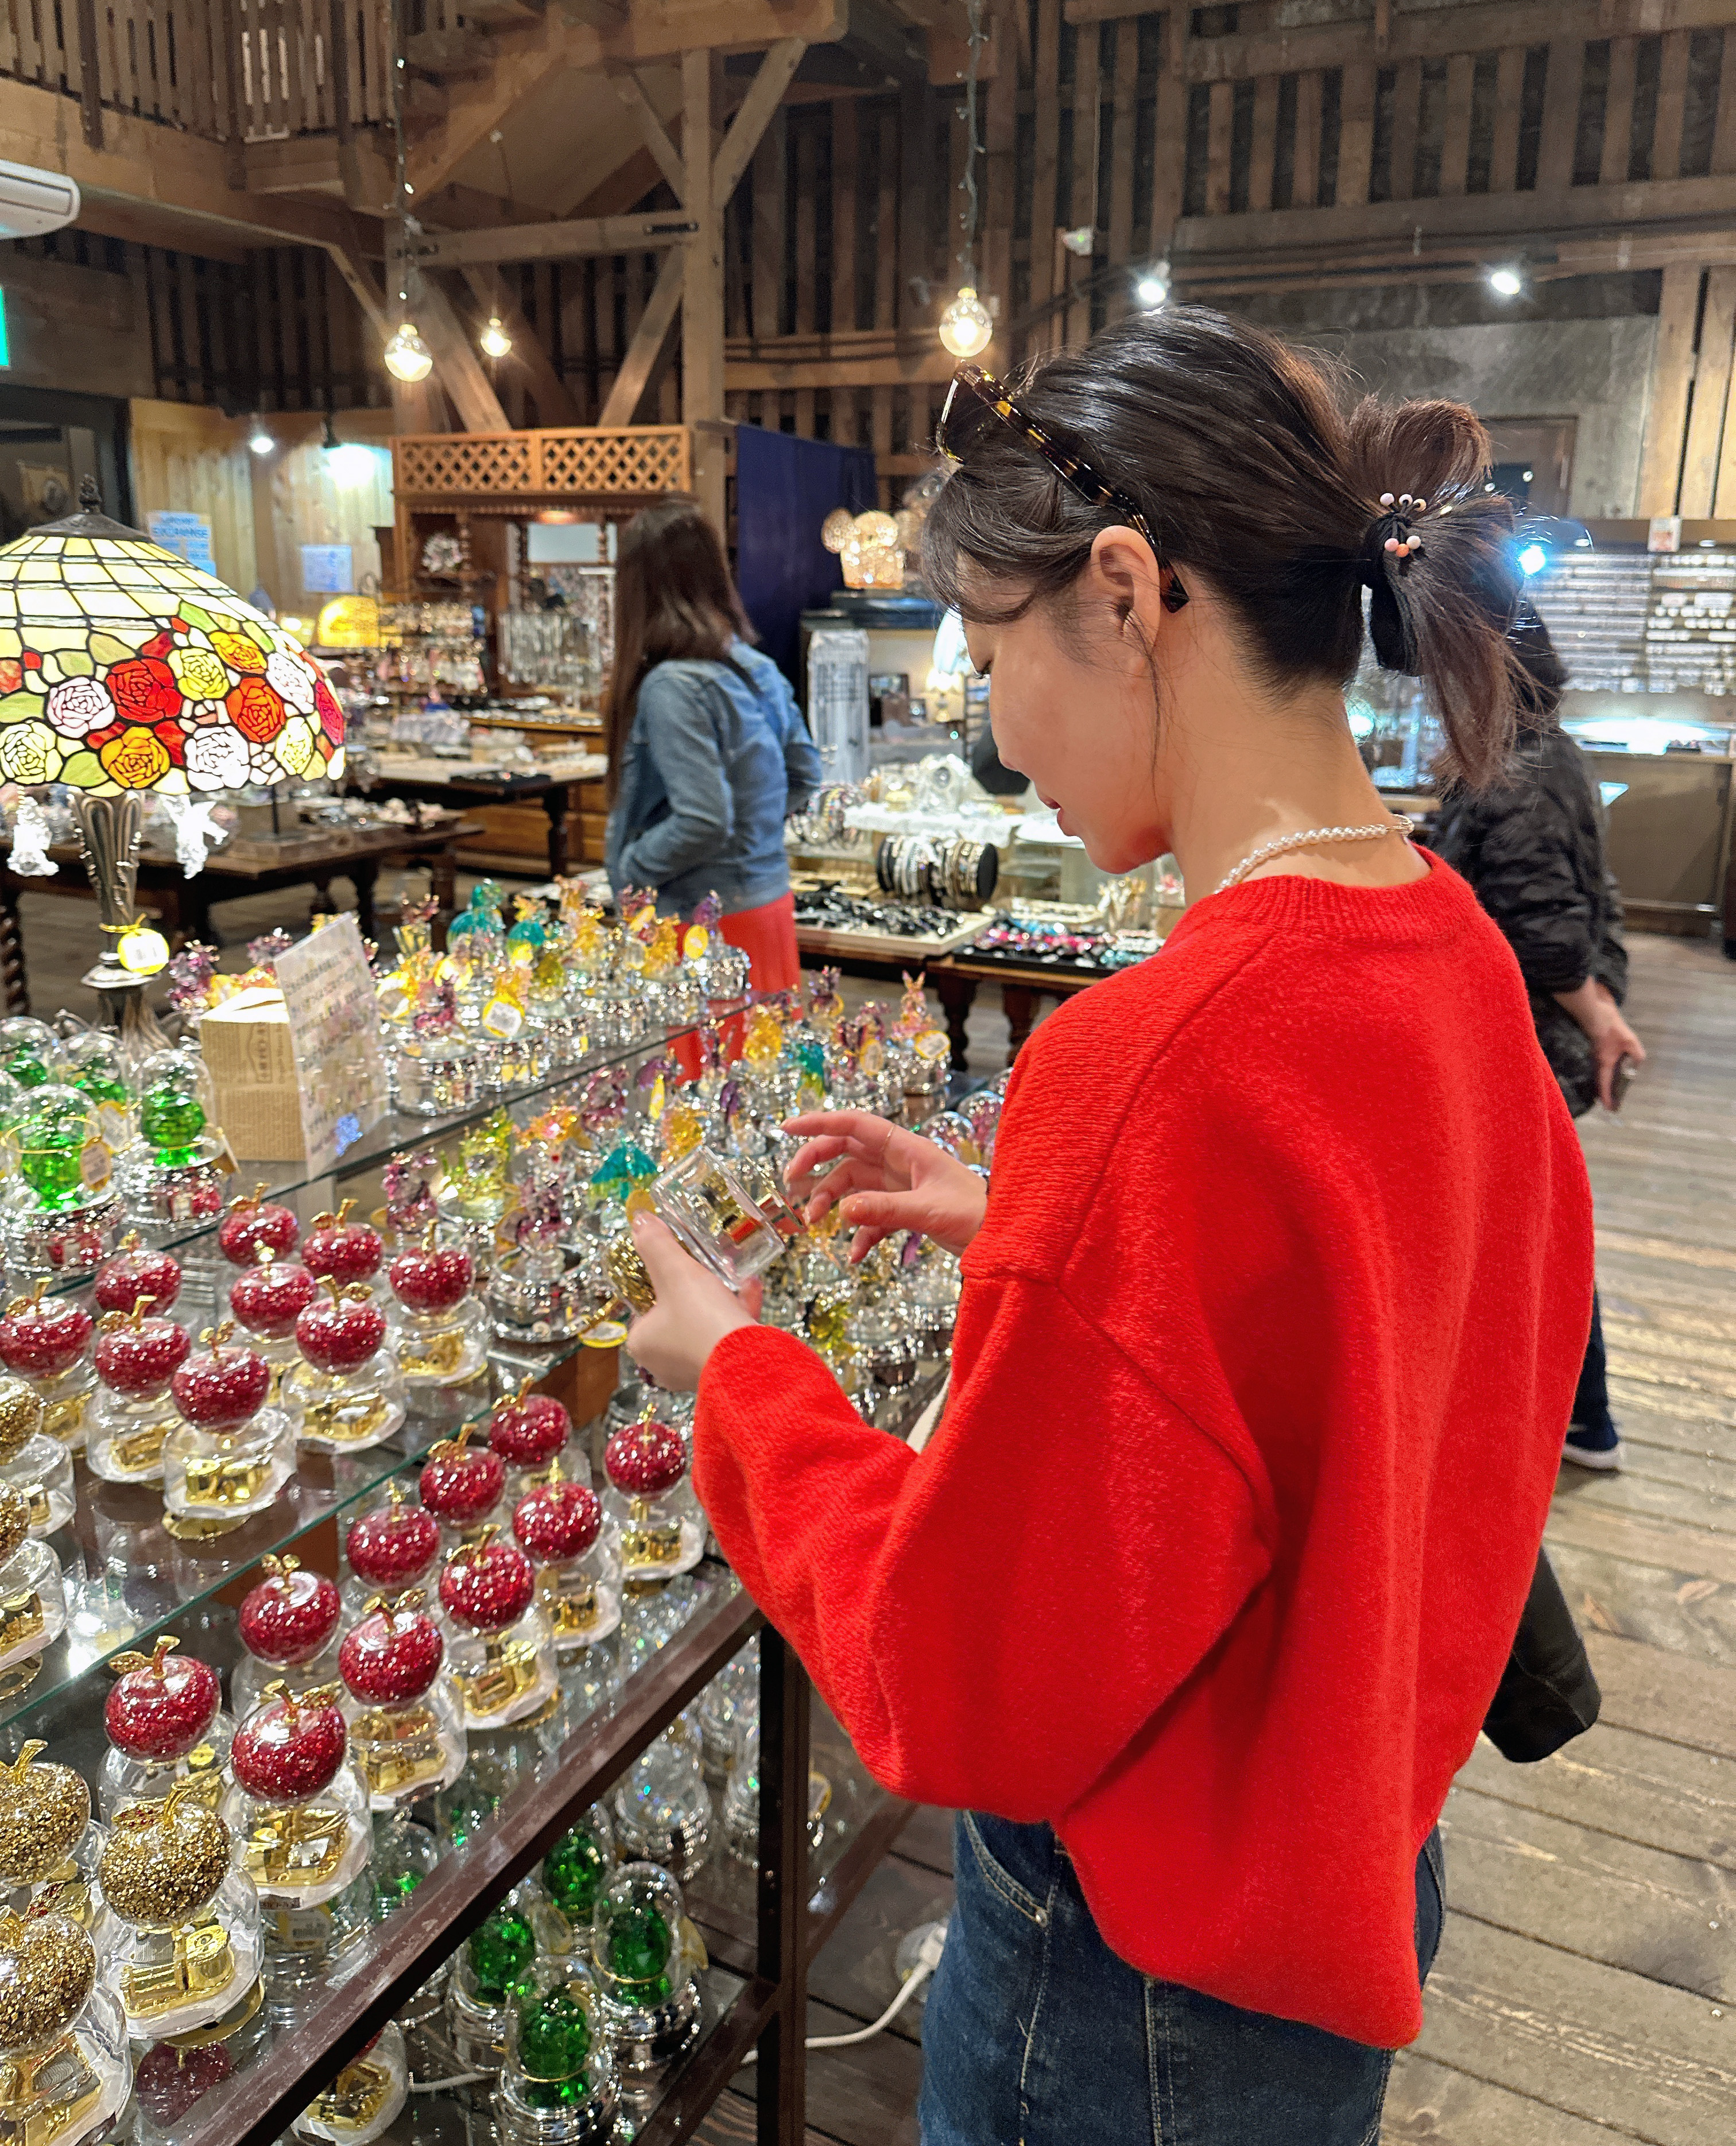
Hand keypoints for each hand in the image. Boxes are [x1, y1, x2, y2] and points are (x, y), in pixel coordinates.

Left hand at [624, 1212, 759, 1392]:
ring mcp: (694, 1370)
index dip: (658, 1283)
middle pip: (676, 1314)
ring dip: (720, 1298)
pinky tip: (751, 1287)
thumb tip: (639, 1219)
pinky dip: (737, 1313)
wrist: (748, 1361)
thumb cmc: (702, 1320)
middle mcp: (662, 1362)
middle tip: (706, 1267)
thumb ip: (656, 1245)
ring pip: (704, 1326)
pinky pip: (726, 1337)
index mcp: (642, 1342)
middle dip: (695, 1288)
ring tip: (733, 1274)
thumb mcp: (676, 1271)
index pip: (642, 1307)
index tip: (676, 1266)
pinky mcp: (724, 1372)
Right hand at [782, 1109, 987, 1262]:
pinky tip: (854, 1255)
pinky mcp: (906, 1211)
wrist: (1008, 1236)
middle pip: (846, 1153)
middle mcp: (901, 1163)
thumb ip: (886, 1210)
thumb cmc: (980, 1216)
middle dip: (815, 1165)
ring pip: (853, 1186)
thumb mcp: (930, 1212)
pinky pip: (871, 1217)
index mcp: (908, 1149)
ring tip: (815, 1224)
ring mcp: (902, 1186)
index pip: (855, 1125)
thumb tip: (843, 1210)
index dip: (819, 1123)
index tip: (787, 1128)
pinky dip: (859, 1234)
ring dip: (831, 1203)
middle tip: (791, 1186)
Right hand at [1555, 978, 1645, 1110]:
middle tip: (1612, 1103)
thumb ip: (1636, 1055)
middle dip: (1606, 1093)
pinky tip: (1611, 1073)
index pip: (1605, 1084)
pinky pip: (1601, 1066)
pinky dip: (1605, 1074)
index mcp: (1605, 1062)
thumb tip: (1637, 1064)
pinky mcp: (1597, 1049)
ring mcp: (1596, 1055)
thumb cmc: (1611, 1028)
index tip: (1609, 1108)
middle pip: (1601, 1081)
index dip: (1607, 1097)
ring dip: (1606, 1084)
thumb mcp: (1630, 1041)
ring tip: (1612, 1092)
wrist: (1596, 1013)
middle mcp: (1598, 1061)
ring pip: (1600, 1074)